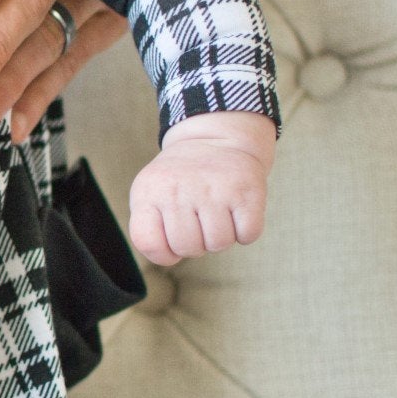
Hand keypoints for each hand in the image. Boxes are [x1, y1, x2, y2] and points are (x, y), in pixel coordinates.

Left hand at [128, 112, 275, 265]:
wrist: (216, 139)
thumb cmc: (179, 182)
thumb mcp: (150, 196)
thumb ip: (149, 231)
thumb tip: (170, 258)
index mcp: (150, 191)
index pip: (149, 244)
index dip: (163, 252)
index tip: (171, 236)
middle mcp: (179, 188)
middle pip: (187, 248)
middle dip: (195, 244)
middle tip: (198, 220)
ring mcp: (213, 188)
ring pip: (219, 244)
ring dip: (221, 237)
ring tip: (216, 213)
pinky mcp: (246, 189)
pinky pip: (248, 235)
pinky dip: (245, 231)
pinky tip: (236, 212)